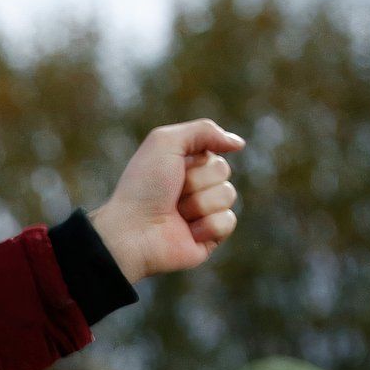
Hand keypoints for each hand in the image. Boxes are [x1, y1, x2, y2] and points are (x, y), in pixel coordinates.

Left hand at [89, 119, 244, 282]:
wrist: (131, 231)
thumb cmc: (142, 187)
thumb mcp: (165, 142)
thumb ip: (203, 130)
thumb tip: (238, 144)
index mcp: (184, 166)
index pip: (214, 152)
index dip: (196, 160)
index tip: (172, 170)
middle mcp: (195, 188)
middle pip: (223, 172)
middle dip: (197, 181)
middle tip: (172, 194)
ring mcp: (203, 214)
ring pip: (228, 195)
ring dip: (198, 203)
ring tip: (175, 214)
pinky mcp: (208, 238)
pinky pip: (227, 222)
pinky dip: (206, 225)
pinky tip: (185, 232)